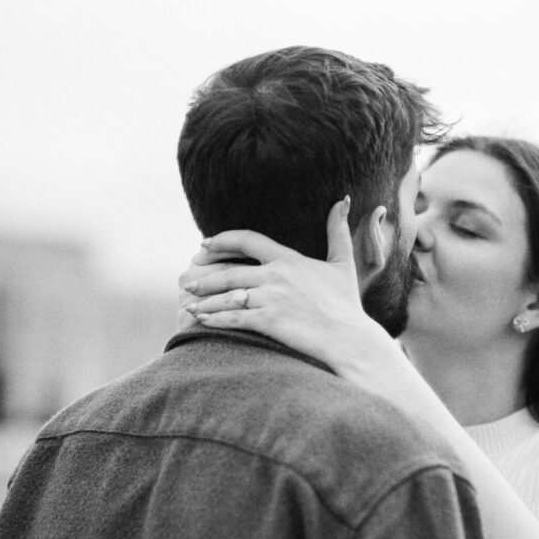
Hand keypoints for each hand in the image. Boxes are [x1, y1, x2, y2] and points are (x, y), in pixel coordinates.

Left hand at [179, 198, 387, 372]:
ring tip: (189, 305)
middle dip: (205, 277)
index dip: (223, 241)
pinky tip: (202, 322)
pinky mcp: (269, 321)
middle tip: (188, 280)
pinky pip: (233, 318)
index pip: (247, 241)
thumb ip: (337, 231)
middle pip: (229, 271)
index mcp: (288, 259)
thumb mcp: (343, 262)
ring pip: (227, 296)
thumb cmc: (346, 304)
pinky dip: (215, 319)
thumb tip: (342, 200)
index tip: (205, 246)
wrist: (350, 338)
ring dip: (204, 301)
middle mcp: (275, 275)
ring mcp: (271, 298)